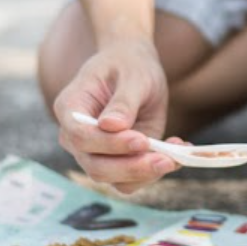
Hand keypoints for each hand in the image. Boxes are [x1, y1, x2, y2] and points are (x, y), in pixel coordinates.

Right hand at [53, 37, 179, 192]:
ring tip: (176, 156)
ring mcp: (96, 153)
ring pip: (114, 180)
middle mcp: (77, 137)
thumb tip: (111, 126)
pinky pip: (132, 180)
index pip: (81, 137)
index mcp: (70, 109)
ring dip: (147, 174)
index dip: (109, 144)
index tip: (141, 140)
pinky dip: (155, 173)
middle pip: (95, 166)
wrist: (135, 67)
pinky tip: (176, 154)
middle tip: (166, 159)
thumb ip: (123, 101)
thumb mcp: (132, 75)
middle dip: (132, 167)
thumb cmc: (129, 65)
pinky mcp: (118, 161)